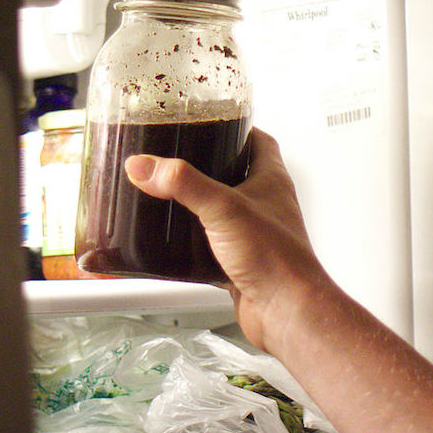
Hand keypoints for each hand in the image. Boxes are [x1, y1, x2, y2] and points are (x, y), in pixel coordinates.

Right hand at [124, 128, 329, 354]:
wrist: (286, 311)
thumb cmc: (276, 259)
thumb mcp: (223, 208)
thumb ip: (183, 183)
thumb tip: (146, 166)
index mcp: (271, 180)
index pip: (259, 141)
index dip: (237, 129)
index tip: (212, 122)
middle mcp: (265, 205)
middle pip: (239, 174)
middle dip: (209, 166)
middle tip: (179, 159)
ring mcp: (255, 234)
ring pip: (224, 212)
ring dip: (199, 205)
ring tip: (169, 196)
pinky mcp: (241, 263)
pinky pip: (214, 246)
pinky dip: (194, 244)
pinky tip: (173, 244)